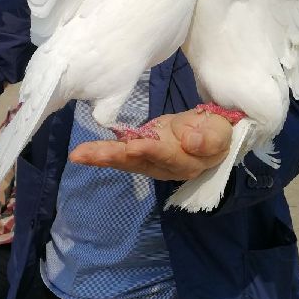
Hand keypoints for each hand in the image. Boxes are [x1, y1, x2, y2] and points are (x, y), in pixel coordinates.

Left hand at [70, 109, 232, 180]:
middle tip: (87, 155)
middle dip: (112, 157)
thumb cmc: (215, 131)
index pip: (166, 156)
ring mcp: (149, 161)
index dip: (150, 151)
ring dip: (100, 157)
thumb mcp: (220, 131)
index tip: (133, 146)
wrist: (208, 132)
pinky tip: (82, 153)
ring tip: (78, 155)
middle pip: (137, 162)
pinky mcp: (139, 153)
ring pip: (124, 160)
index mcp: (186, 162)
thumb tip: (191, 143)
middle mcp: (164, 166)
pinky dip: (100, 153)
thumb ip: (210, 138)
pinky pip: (119, 154)